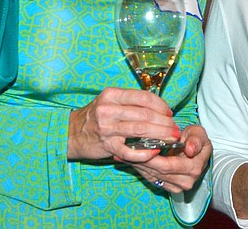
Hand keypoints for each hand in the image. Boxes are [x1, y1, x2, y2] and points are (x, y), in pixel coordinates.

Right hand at [67, 87, 181, 162]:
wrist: (72, 133)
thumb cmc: (96, 116)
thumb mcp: (110, 101)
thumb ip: (131, 101)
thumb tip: (159, 106)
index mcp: (112, 95)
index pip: (143, 97)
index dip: (161, 105)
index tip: (170, 113)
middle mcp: (109, 109)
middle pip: (145, 115)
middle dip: (165, 123)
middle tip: (175, 129)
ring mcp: (107, 128)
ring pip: (140, 130)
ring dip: (160, 136)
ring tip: (171, 139)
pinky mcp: (107, 146)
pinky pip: (129, 151)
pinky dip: (144, 153)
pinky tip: (155, 152)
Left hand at [131, 125, 212, 192]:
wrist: (195, 150)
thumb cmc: (195, 139)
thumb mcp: (198, 134)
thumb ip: (196, 139)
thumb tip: (190, 149)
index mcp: (193, 168)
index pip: (167, 166)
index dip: (151, 158)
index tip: (138, 148)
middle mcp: (185, 181)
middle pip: (156, 172)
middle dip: (140, 160)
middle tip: (126, 148)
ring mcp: (176, 186)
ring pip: (151, 176)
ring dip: (137, 164)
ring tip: (124, 152)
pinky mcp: (167, 186)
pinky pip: (150, 178)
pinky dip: (139, 168)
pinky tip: (130, 159)